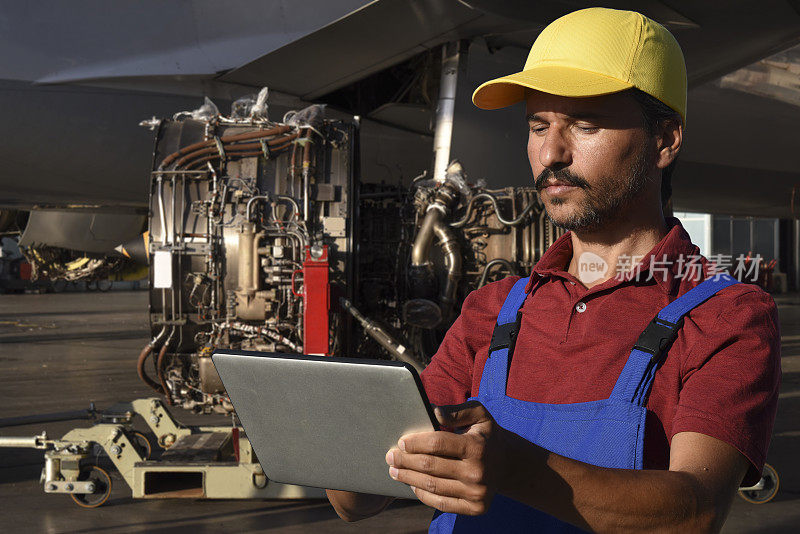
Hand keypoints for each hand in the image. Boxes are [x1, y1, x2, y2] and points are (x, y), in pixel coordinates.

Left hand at [385, 400, 507, 514]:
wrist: (509, 464)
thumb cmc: (486, 435)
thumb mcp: (478, 415)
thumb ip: (455, 411)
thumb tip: (432, 411)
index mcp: (476, 446)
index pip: (437, 444)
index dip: (415, 443)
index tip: (401, 442)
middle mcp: (477, 472)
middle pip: (431, 467)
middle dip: (406, 461)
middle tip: (390, 457)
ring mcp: (477, 493)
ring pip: (432, 486)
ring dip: (409, 478)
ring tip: (395, 471)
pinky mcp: (476, 508)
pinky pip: (441, 503)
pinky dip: (422, 494)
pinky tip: (412, 484)